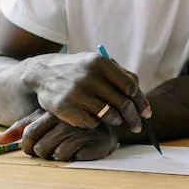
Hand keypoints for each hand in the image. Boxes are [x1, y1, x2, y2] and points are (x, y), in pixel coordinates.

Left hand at [0, 108, 118, 160]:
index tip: (32, 149)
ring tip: (64, 149)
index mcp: (50, 112)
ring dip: (55, 155)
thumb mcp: (43, 122)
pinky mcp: (89, 140)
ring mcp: (77, 129)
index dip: (26, 146)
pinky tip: (77, 150)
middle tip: (51, 149)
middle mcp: (64, 118)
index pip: (28, 134)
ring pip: (52, 152)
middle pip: (38, 146)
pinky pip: (67, 155)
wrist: (103, 125)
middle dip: (41, 153)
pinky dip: (69, 157)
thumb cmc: (68, 124)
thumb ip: (21, 129)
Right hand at [27, 51, 150, 133]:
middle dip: (133, 118)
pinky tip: (91, 117)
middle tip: (136, 126)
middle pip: (123, 104)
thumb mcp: (97, 63)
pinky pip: (91, 123)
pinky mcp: (65, 107)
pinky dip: (95, 123)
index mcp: (100, 62)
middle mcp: (89, 76)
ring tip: (113, 119)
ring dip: (115, 120)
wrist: (42, 72)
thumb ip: (120, 74)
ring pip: (109, 115)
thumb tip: (141, 94)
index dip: (141, 102)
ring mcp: (76, 92)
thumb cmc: (77, 70)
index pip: (130, 87)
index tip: (146, 114)